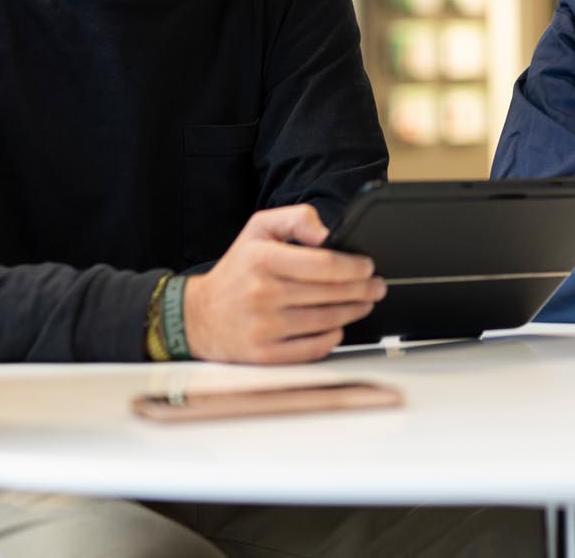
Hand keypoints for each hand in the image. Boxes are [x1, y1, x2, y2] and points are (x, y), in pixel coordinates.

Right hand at [183, 203, 385, 363]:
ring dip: (354, 312)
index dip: (354, 266)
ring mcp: (264, 327)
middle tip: (376, 286)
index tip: (368, 266)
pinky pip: (313, 348)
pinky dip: (333, 338)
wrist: (198, 316)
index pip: (325, 264)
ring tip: (364, 303)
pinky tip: (339, 327)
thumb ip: (297, 219)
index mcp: (263, 260)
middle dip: (363, 289)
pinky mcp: (266, 355)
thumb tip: (328, 234)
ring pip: (326, 322)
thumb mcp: (259, 228)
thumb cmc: (237, 269)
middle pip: (331, 294)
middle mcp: (263, 294)